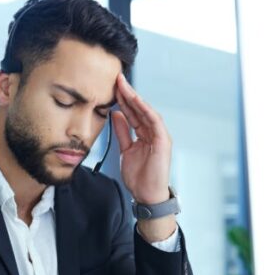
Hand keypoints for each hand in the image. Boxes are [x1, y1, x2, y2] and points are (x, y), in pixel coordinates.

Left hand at [112, 73, 171, 204]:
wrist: (147, 195)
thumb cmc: (139, 177)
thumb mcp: (125, 150)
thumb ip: (122, 132)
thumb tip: (115, 114)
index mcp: (145, 135)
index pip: (133, 113)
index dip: (123, 100)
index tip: (112, 87)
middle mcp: (153, 133)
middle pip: (139, 109)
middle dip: (127, 94)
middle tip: (116, 79)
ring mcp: (160, 136)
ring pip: (146, 112)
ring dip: (135, 98)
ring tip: (123, 85)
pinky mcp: (163, 141)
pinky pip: (154, 121)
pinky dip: (145, 110)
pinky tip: (136, 100)